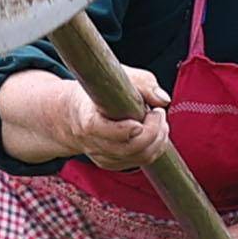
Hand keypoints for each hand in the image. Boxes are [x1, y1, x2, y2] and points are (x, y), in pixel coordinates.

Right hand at [4, 60, 174, 173]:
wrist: (74, 112)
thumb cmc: (97, 91)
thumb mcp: (115, 75)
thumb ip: (142, 82)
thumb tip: (163, 100)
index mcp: (88, 120)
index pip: (108, 132)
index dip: (130, 128)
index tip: (149, 111)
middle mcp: (93, 143)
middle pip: (131, 148)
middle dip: (154, 130)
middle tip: (159, 112)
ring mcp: (102, 157)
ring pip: (140, 157)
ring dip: (158, 139)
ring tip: (159, 119)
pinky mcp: (111, 163)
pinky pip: (140, 160)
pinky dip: (154, 147)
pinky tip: (154, 131)